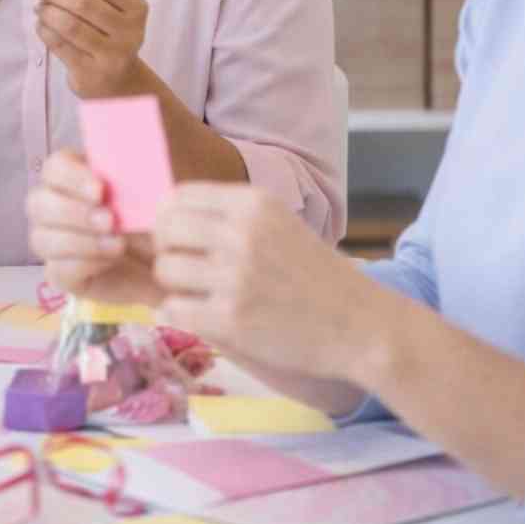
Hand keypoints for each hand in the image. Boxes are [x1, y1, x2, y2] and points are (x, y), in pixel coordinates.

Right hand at [26, 150, 162, 305]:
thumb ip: (142, 173)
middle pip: (37, 203)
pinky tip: (111, 260)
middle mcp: (55, 208)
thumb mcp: (156, 192)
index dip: (70, 177)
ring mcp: (55, 243)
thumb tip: (136, 156)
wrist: (168, 261)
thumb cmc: (158, 219)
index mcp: (74, 177)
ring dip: (78, 240)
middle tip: (109, 220)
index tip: (100, 190)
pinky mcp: (63, 275)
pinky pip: (57, 270)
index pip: (54, 168)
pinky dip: (84, 264)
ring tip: (118, 245)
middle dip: (72, 211)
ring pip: (41, 239)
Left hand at [34, 0, 147, 97]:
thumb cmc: (107, 36)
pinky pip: (59, 45)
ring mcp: (112, 55)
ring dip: (47, 12)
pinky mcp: (91, 73)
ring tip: (39, 8)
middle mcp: (129, 31)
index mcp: (135, 7)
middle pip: (82, 1)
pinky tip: (42, 25)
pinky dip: (44, 31)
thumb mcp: (105, 8)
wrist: (120, 84)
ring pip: (69, 24)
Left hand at [151, 182, 379, 380]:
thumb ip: (228, 215)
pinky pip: (173, 308)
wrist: (362, 326)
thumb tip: (162, 213)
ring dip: (173, 285)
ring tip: (198, 294)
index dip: (167, 219)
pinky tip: (201, 315)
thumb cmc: (314, 276)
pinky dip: (179, 314)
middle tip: (183, 269)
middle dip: (166, 250)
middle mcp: (242, 233)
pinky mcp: (231, 318)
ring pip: (165, 270)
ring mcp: (236, 276)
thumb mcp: (278, 224)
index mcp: (254, 204)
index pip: (177, 197)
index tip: (178, 240)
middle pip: (165, 230)